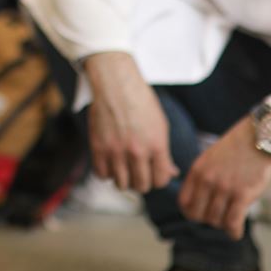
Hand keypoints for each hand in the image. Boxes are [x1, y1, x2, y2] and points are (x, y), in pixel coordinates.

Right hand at [85, 50, 175, 193]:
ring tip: (124, 168)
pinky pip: (102, 175)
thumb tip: (171, 172)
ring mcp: (116, 151)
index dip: (158, 179)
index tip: (154, 173)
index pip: (160, 180)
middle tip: (138, 172)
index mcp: (157, 145)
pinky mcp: (98, 148)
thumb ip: (165, 152)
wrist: (116, 85)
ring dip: (124, 179)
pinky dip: (106, 172)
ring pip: (121, 184)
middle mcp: (137, 151)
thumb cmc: (141, 102)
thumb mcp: (160, 125)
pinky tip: (111, 162)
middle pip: (141, 186)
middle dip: (142, 182)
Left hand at [179, 116, 270, 237]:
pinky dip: (234, 232)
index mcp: (198, 170)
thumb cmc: (241, 146)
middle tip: (221, 216)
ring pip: (216, 221)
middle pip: (198, 216)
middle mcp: (208, 180)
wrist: (263, 134)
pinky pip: (232, 223)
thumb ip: (204, 176)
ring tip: (233, 218)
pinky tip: (236, 232)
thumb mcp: (213, 156)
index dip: (192, 213)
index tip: (203, 214)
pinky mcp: (243, 194)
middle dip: (209, 220)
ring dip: (224, 224)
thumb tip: (200, 199)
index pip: (184, 203)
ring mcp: (224, 187)